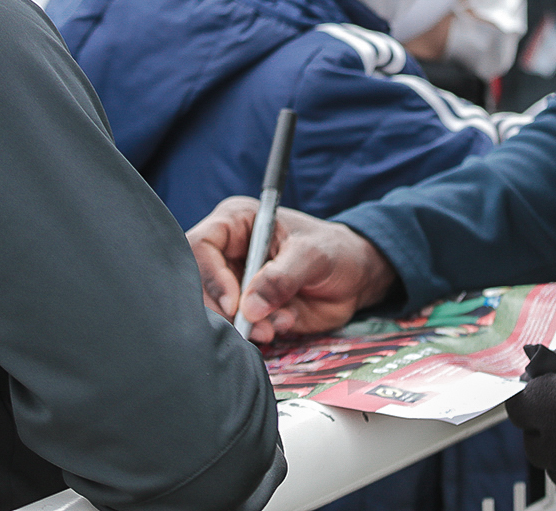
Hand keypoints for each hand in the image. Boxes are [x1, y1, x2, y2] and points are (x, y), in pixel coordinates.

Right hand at [186, 196, 397, 343]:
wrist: (355, 278)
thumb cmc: (334, 251)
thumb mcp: (312, 256)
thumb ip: (281, 278)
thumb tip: (249, 308)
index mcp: (237, 222)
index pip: (201, 245)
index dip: (210, 276)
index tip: (234, 304)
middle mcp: (228, 251)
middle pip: (199, 283)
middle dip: (227, 310)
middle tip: (258, 325)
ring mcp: (234, 281)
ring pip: (214, 310)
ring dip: (244, 325)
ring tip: (279, 323)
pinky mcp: (245, 308)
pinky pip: (235, 326)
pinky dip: (255, 332)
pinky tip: (282, 324)